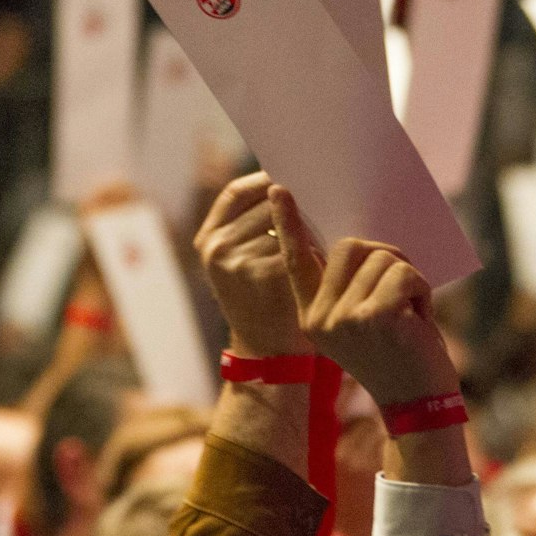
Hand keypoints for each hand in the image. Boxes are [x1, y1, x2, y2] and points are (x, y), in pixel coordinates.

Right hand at [195, 172, 309, 358]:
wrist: (269, 353)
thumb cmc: (264, 301)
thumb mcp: (240, 263)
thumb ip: (251, 227)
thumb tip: (285, 183)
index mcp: (208, 239)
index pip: (236, 192)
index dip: (264, 182)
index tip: (291, 182)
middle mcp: (218, 248)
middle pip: (265, 203)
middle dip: (293, 205)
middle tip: (321, 205)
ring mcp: (238, 260)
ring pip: (285, 222)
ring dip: (308, 225)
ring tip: (324, 234)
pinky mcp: (265, 272)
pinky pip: (299, 243)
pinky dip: (316, 246)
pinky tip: (326, 254)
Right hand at [269, 186, 455, 407]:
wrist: (418, 406)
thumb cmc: (399, 357)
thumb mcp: (364, 323)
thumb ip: (352, 289)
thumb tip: (360, 240)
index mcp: (313, 317)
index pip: (296, 262)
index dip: (289, 223)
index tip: (279, 189)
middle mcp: (320, 318)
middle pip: (351, 246)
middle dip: (386, 257)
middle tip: (403, 289)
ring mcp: (345, 318)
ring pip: (383, 258)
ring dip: (409, 280)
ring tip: (412, 315)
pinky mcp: (375, 316)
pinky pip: (404, 273)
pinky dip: (422, 292)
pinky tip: (421, 322)